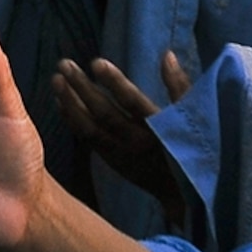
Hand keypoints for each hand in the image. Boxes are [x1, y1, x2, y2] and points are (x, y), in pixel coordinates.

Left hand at [54, 52, 193, 232]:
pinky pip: (88, 140)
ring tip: (55, 80)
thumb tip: (167, 55)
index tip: (97, 62)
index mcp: (160, 129)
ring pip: (90, 128)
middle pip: (104, 113)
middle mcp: (137, 142)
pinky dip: (74, 120)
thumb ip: (180, 87)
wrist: (187, 196)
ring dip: (71, 103)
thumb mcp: (196, 119)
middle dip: (83, 87)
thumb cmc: (195, 150)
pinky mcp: (113, 161)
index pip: (133, 103)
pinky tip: (61, 103)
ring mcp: (122, 154)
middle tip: (64, 64)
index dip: (115, 83)